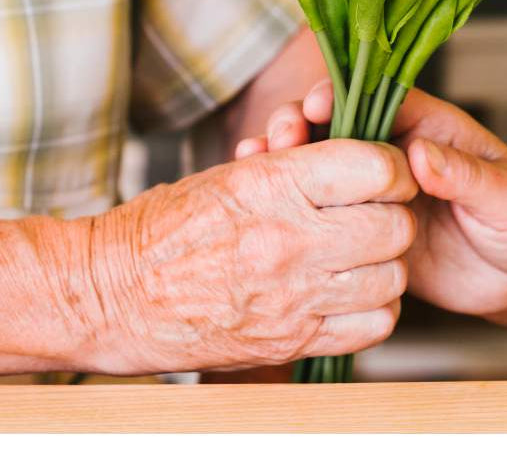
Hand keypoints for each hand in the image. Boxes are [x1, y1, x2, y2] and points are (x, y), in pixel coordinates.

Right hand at [86, 139, 415, 373]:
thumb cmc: (164, 229)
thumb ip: (299, 169)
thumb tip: (360, 165)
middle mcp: (290, 240)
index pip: (377, 169)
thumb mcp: (230, 176)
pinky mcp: (290, 341)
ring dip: (384, 266)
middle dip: (392, 217)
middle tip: (374, 215)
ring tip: (360, 257)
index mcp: (274, 186)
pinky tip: (351, 296)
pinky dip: (372, 310)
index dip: (392, 169)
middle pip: (394, 227)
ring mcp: (294, 296)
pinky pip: (371, 326)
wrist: (112, 295)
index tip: (385, 174)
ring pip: (391, 278)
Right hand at [239, 84, 506, 327]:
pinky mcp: (369, 235)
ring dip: (291, 167)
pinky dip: (298, 212)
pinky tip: (270, 213)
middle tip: (278, 136)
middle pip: (339, 129)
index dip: (343, 96)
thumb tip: (421, 155)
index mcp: (430, 129)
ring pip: (325, 173)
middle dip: (304, 127)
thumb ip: (465, 174)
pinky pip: (329, 218)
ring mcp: (380, 196)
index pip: (378, 98)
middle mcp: (398, 156)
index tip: (313, 105)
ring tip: (258, 165)